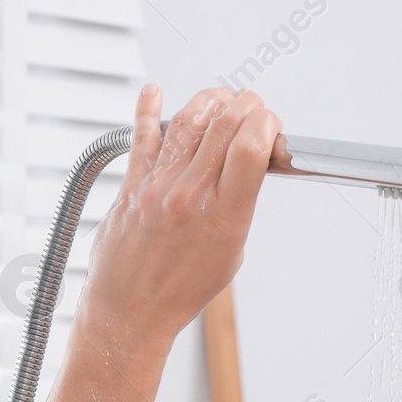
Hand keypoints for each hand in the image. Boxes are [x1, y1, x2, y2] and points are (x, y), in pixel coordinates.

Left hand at [78, 84, 280, 355]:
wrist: (130, 309)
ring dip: (209, 101)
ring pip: (187, 122)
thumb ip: (239, 204)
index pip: (250, 148)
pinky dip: (149, 109)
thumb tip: (248, 165)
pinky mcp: (131, 184)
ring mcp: (158, 186)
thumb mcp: (232, 251)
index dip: (266, 124)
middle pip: (223, 126)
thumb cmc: (182, 288)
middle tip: (252, 107)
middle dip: (245, 106)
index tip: (270, 124)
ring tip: (220, 99)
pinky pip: (142, 136)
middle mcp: (190, 196)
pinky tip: (154, 93)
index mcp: (224, 217)